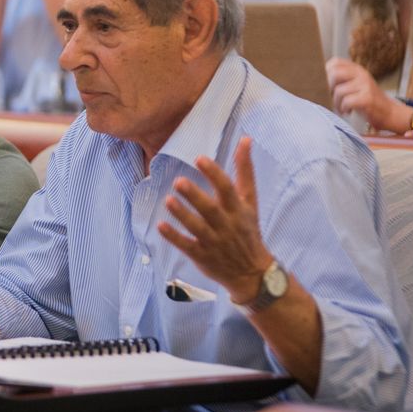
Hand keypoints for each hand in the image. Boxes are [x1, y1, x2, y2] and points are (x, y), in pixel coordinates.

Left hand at [158, 137, 272, 303]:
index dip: (214, 173)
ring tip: (168, 200)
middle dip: (195, 196)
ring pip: (196, 227)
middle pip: (210, 209)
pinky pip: (186, 246)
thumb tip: (245, 139)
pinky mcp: (202, 256)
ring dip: (182, 214)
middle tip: (178, 181)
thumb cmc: (247, 229)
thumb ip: (244, 171)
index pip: (227, 189)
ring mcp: (214, 242)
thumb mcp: (250, 201)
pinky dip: (174, 237)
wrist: (252, 272)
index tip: (199, 159)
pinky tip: (160, 225)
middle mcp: (226, 225)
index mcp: (238, 210)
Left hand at [326, 57, 406, 131]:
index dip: (325, 73)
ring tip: (342, 107)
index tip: (326, 86)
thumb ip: (340, 80)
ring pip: (338, 91)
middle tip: (332, 98)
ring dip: (336, 103)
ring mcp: (365, 85)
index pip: (334, 62)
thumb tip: (315, 81)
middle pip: (333, 74)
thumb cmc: (366, 100)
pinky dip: (343, 108)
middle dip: (328, 89)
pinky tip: (348, 111)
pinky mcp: (368, 97)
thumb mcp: (354, 85)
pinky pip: (346, 101)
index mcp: (356, 69)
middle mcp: (361, 74)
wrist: (388, 113)